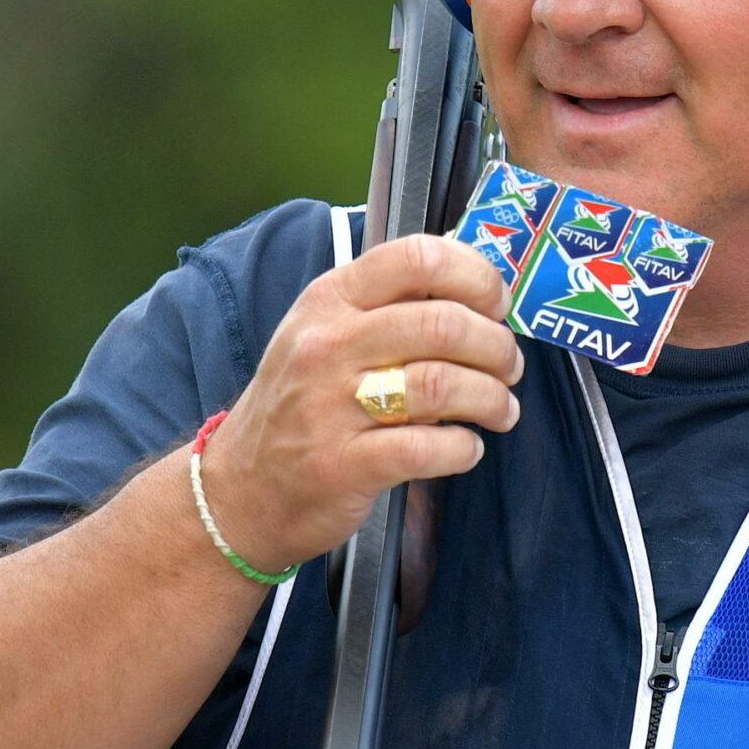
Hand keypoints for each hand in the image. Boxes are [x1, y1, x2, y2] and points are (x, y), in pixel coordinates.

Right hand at [202, 233, 524, 573]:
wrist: (239, 491)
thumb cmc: (299, 407)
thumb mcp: (324, 335)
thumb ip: (389, 308)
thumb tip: (476, 292)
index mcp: (329, 302)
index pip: (415, 258)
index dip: (476, 276)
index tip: (497, 304)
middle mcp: (326, 346)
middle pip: (443, 323)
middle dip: (496, 346)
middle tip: (508, 367)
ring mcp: (330, 406)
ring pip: (442, 384)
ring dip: (492, 398)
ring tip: (500, 410)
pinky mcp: (343, 465)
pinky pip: (429, 448)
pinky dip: (464, 448)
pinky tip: (466, 447)